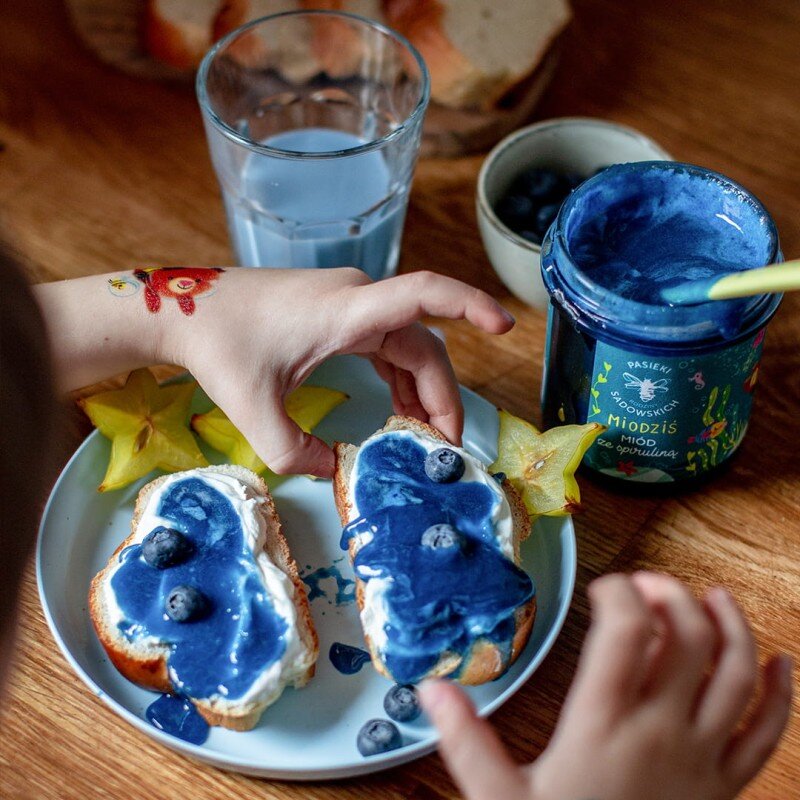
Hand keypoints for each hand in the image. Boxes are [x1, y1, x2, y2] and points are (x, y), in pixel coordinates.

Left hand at [163, 268, 513, 476]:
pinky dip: (399, 380)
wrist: (183, 309)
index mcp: (346, 311)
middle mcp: (357, 300)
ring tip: (424, 439)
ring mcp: (350, 305)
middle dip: (441, 397)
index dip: (469, 304)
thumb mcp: (253, 409)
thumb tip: (331, 471)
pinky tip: (399, 413)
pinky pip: (386, 346)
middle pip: (424, 344)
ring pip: (409, 346)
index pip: (422, 294)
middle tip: (443, 449)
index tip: (506, 325)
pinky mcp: (340, 315)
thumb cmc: (218, 347)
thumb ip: (293, 451)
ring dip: (422, 392)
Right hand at [419, 573, 792, 799]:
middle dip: (672, 595)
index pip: (627, 632)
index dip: (620, 594)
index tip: (602, 589)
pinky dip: (780, 695)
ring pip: (735, 674)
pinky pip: (766, 734)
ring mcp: (701, 759)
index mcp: (603, 725)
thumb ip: (466, 740)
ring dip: (733, 627)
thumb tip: (432, 690)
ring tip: (716, 598)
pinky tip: (782, 665)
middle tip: (649, 585)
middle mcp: (661, 732)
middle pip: (688, 638)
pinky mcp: (725, 788)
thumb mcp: (500, 798)